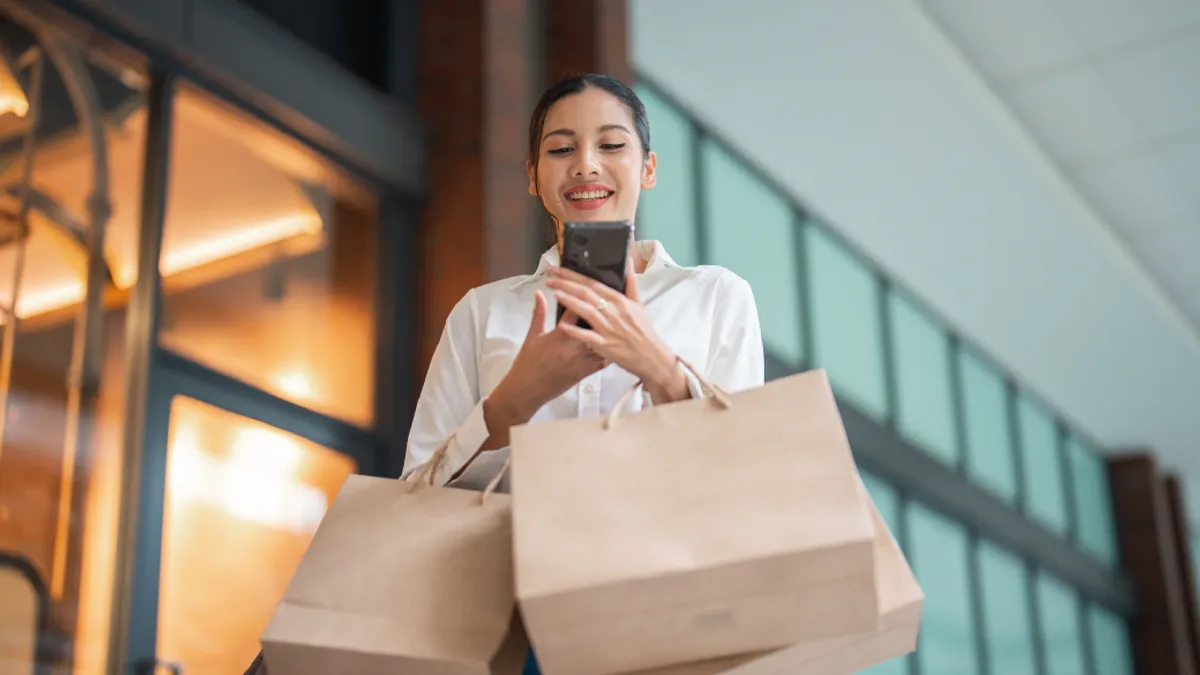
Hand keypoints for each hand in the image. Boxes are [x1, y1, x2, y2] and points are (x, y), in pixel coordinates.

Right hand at [482, 290, 605, 447]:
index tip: (588, 289)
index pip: (576, 310)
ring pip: (603, 342)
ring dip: (609, 332)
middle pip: (594, 325)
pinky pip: (604, 360)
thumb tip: (539, 293)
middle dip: (601, 314)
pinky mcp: (586, 372)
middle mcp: (574, 347)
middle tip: (607, 305)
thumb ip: (538, 313)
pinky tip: (614, 343)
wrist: (528, 389)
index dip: (582, 298)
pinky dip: (610, 351)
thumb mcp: (532, 336)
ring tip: (616, 322)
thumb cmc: (528, 362)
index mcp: (560, 335)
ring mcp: (582, 360)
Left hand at [546, 262, 689, 403]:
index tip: (559, 269)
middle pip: (586, 293)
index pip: (593, 283)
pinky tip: (561, 326)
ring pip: (586, 311)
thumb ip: (631, 284)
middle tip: (550, 277)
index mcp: (620, 301)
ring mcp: (608, 329)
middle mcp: (613, 312)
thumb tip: (629, 265)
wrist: (651, 356)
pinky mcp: (605, 345)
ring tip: (554, 292)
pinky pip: (588, 337)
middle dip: (566, 283)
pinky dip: (575, 331)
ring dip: (569, 301)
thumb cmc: (644, 331)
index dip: (574, 275)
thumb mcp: (639, 305)